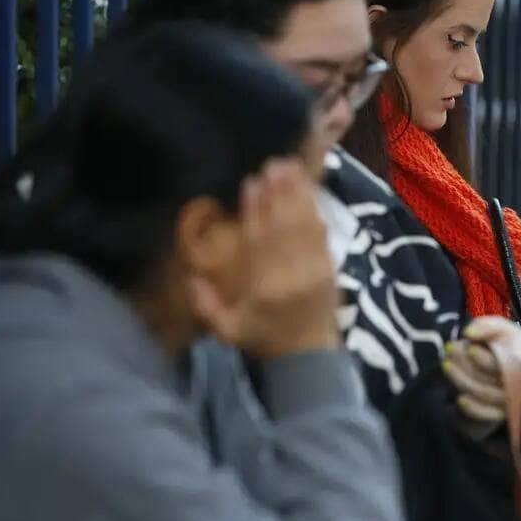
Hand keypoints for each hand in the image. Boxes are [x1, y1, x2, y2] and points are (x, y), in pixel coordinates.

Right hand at [188, 159, 338, 358]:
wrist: (310, 357)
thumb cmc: (265, 340)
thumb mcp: (228, 331)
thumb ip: (206, 305)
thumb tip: (190, 275)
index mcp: (264, 288)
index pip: (258, 241)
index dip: (255, 210)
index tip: (250, 182)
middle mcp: (291, 275)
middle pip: (284, 226)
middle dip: (279, 193)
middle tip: (273, 163)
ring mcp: (314, 269)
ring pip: (306, 225)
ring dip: (298, 194)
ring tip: (291, 167)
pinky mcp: (330, 267)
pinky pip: (322, 234)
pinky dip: (315, 209)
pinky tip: (308, 189)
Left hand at [442, 316, 520, 422]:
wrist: (511, 369)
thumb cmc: (505, 345)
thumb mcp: (499, 328)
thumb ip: (486, 326)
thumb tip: (468, 333)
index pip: (506, 364)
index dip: (484, 359)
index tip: (468, 346)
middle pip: (492, 379)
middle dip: (466, 365)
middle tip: (449, 349)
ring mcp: (512, 401)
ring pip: (485, 395)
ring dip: (462, 380)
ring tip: (446, 364)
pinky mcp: (501, 414)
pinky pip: (487, 416)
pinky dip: (473, 408)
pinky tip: (459, 399)